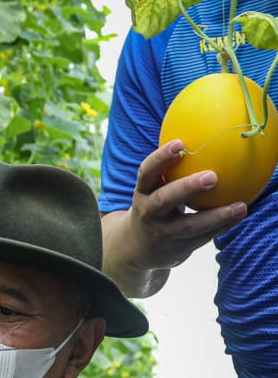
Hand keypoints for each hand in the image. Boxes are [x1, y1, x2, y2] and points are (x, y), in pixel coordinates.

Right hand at [132, 140, 244, 256]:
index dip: (161, 158)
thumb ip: (173, 167)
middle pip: (164, 200)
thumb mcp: (155, 187)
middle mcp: (148, 212)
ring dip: (213, 216)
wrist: (137, 247)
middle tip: (212, 176)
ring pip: (187, 225)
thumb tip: (208, 129)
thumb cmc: (155, 205)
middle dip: (186, 188)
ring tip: (239, 206)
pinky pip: (202, 237)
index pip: (147, 172)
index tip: (180, 143)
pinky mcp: (177, 248)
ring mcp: (162, 233)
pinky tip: (240, 213)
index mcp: (143, 192)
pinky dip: (221, 226)